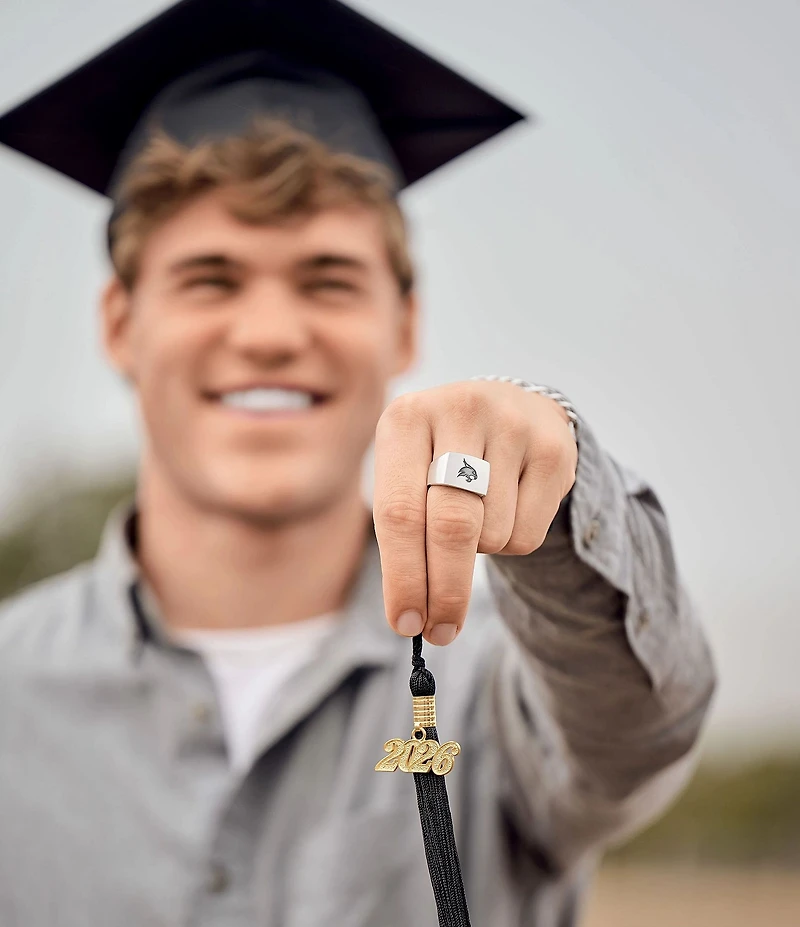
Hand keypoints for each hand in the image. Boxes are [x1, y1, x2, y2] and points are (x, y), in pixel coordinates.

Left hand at [373, 380, 577, 645]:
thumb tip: (410, 616)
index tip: (405, 624)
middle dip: (445, 591)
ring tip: (477, 519)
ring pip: (493, 534)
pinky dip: (511, 545)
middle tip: (440, 632)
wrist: (507, 407)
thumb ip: (401, 533)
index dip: (402, 576)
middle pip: (452, 528)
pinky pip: (528, 533)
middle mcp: (460, 410)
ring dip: (480, 553)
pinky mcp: (554, 448)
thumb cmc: (439, 456)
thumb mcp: (406, 473)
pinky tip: (506, 510)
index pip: (399, 512)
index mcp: (406, 418)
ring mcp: (512, 425)